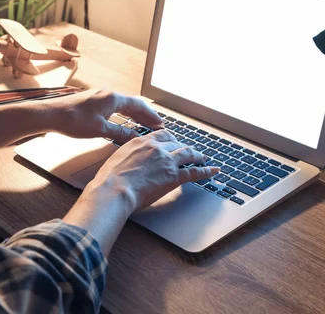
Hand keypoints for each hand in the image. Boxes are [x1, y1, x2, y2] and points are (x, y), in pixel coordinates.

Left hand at [44, 90, 163, 143]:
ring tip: (143, 124)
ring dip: (134, 114)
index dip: (150, 115)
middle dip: (145, 115)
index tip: (160, 124)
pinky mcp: (92, 101)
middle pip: (132, 104)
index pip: (138, 105)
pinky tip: (123, 121)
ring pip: (122, 105)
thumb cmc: (73, 121)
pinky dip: (123, 114)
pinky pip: (113, 106)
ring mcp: (99, 96)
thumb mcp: (100, 130)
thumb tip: (135, 136)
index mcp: (112, 98)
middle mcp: (108, 94)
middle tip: (155, 125)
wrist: (50, 114)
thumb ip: (120, 133)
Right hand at [82, 129, 220, 213]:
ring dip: (198, 155)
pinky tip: (214, 171)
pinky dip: (207, 171)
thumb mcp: (117, 158)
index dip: (171, 138)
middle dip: (185, 147)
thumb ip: (128, 154)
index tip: (174, 140)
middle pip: (177, 143)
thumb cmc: (110, 179)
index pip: (162, 134)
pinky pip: (194, 172)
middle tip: (190, 151)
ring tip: (203, 157)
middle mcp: (156, 148)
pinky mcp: (173, 176)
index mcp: (141, 141)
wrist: (114, 190)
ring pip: (188, 154)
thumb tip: (129, 159)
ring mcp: (167, 161)